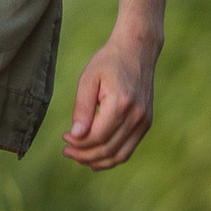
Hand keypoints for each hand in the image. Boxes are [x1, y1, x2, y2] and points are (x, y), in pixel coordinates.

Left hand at [64, 31, 157, 169]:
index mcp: (121, 104)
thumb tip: (75, 136)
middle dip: (84, 155)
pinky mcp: (146, 123)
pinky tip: (95, 155)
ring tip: (78, 156)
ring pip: (119, 155)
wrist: (137, 49)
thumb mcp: (88, 79)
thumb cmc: (109, 61)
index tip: (64, 137)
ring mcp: (144, 121)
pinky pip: (128, 149)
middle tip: (67, 151)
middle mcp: (137, 116)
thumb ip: (82, 108)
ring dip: (97, 161)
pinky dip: (111, 157)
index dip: (78, 143)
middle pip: (107, 149)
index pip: (97, 137)